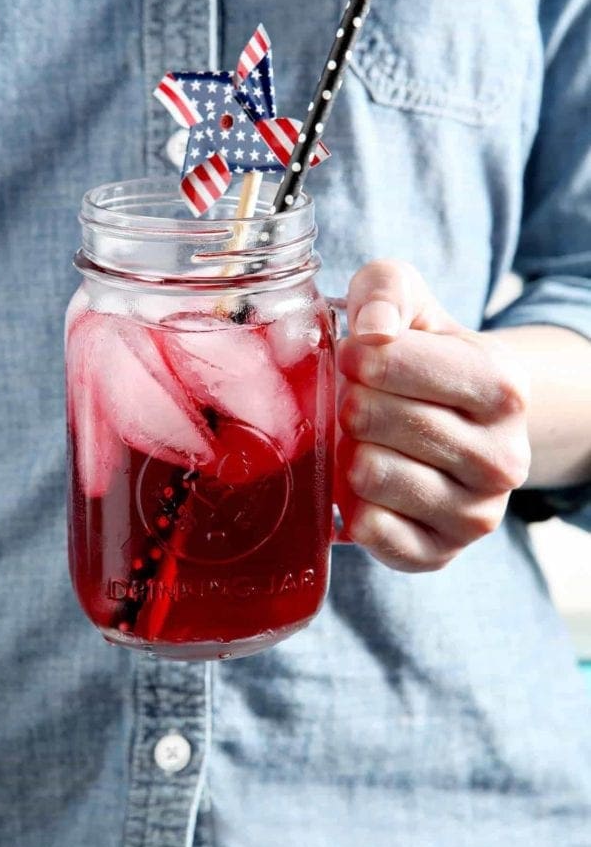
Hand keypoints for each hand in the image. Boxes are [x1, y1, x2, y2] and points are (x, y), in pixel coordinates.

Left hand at [336, 260, 530, 571]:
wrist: (454, 421)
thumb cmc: (421, 355)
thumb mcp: (410, 301)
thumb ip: (386, 292)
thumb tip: (371, 330)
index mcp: (503, 388)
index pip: (402, 364)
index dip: (359, 355)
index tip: (352, 354)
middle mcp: (503, 458)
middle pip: (374, 418)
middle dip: (348, 401)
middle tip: (354, 398)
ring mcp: (475, 514)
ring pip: (368, 473)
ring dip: (344, 450)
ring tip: (361, 437)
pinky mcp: (438, 554)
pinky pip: (368, 528)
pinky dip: (349, 501)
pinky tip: (364, 481)